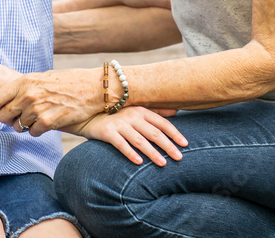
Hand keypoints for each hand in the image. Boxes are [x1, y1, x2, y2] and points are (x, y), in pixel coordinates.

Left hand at [0, 68, 98, 135]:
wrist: (94, 88)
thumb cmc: (70, 81)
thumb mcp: (44, 77)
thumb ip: (27, 87)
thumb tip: (11, 100)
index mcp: (26, 81)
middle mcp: (29, 95)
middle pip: (5, 115)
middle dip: (8, 120)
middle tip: (15, 121)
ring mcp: (38, 109)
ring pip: (19, 127)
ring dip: (25, 127)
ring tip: (37, 120)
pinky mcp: (50, 121)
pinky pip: (34, 133)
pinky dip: (38, 131)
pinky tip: (46, 124)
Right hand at [73, 107, 187, 165]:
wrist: (89, 116)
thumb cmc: (117, 116)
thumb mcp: (136, 110)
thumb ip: (155, 112)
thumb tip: (176, 113)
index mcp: (141, 110)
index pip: (162, 122)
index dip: (174, 133)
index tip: (185, 144)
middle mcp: (132, 116)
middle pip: (154, 132)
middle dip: (168, 145)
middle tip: (179, 157)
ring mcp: (119, 124)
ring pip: (139, 140)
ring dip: (152, 152)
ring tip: (163, 163)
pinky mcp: (107, 132)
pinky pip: (121, 144)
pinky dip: (130, 153)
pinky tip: (139, 162)